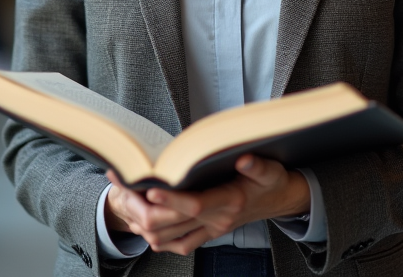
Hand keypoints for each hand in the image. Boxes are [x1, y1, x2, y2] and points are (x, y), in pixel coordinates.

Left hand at [105, 155, 309, 255]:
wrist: (279, 201)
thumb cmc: (272, 181)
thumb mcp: (271, 170)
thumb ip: (257, 165)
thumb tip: (243, 158)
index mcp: (230, 202)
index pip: (195, 204)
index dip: (171, 198)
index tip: (150, 187)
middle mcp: (217, 220)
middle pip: (172, 223)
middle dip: (143, 207)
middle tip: (123, 185)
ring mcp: (210, 230)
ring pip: (169, 237)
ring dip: (144, 222)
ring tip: (126, 199)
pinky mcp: (207, 233)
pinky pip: (178, 244)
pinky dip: (158, 238)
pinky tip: (144, 224)